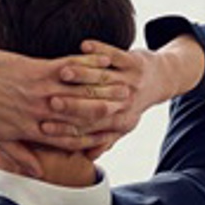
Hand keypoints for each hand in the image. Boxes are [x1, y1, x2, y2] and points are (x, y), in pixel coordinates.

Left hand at [0, 49, 130, 175]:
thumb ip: (20, 156)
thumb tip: (37, 173)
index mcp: (33, 131)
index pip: (70, 139)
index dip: (93, 138)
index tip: (109, 136)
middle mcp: (41, 113)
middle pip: (83, 116)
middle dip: (107, 113)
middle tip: (127, 108)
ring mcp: (40, 90)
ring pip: (81, 93)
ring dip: (105, 88)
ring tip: (124, 85)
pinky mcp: (36, 69)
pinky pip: (69, 67)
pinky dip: (88, 64)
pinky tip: (103, 60)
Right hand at [44, 39, 181, 158]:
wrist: (161, 80)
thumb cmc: (131, 104)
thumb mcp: (121, 125)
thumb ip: (102, 140)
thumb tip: (85, 158)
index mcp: (120, 122)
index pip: (89, 129)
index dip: (66, 129)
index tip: (44, 127)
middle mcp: (126, 104)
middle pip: (96, 106)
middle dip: (73, 104)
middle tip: (49, 102)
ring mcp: (131, 82)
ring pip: (104, 80)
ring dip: (84, 76)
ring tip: (64, 74)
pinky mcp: (134, 62)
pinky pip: (115, 55)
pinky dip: (100, 50)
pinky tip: (84, 46)